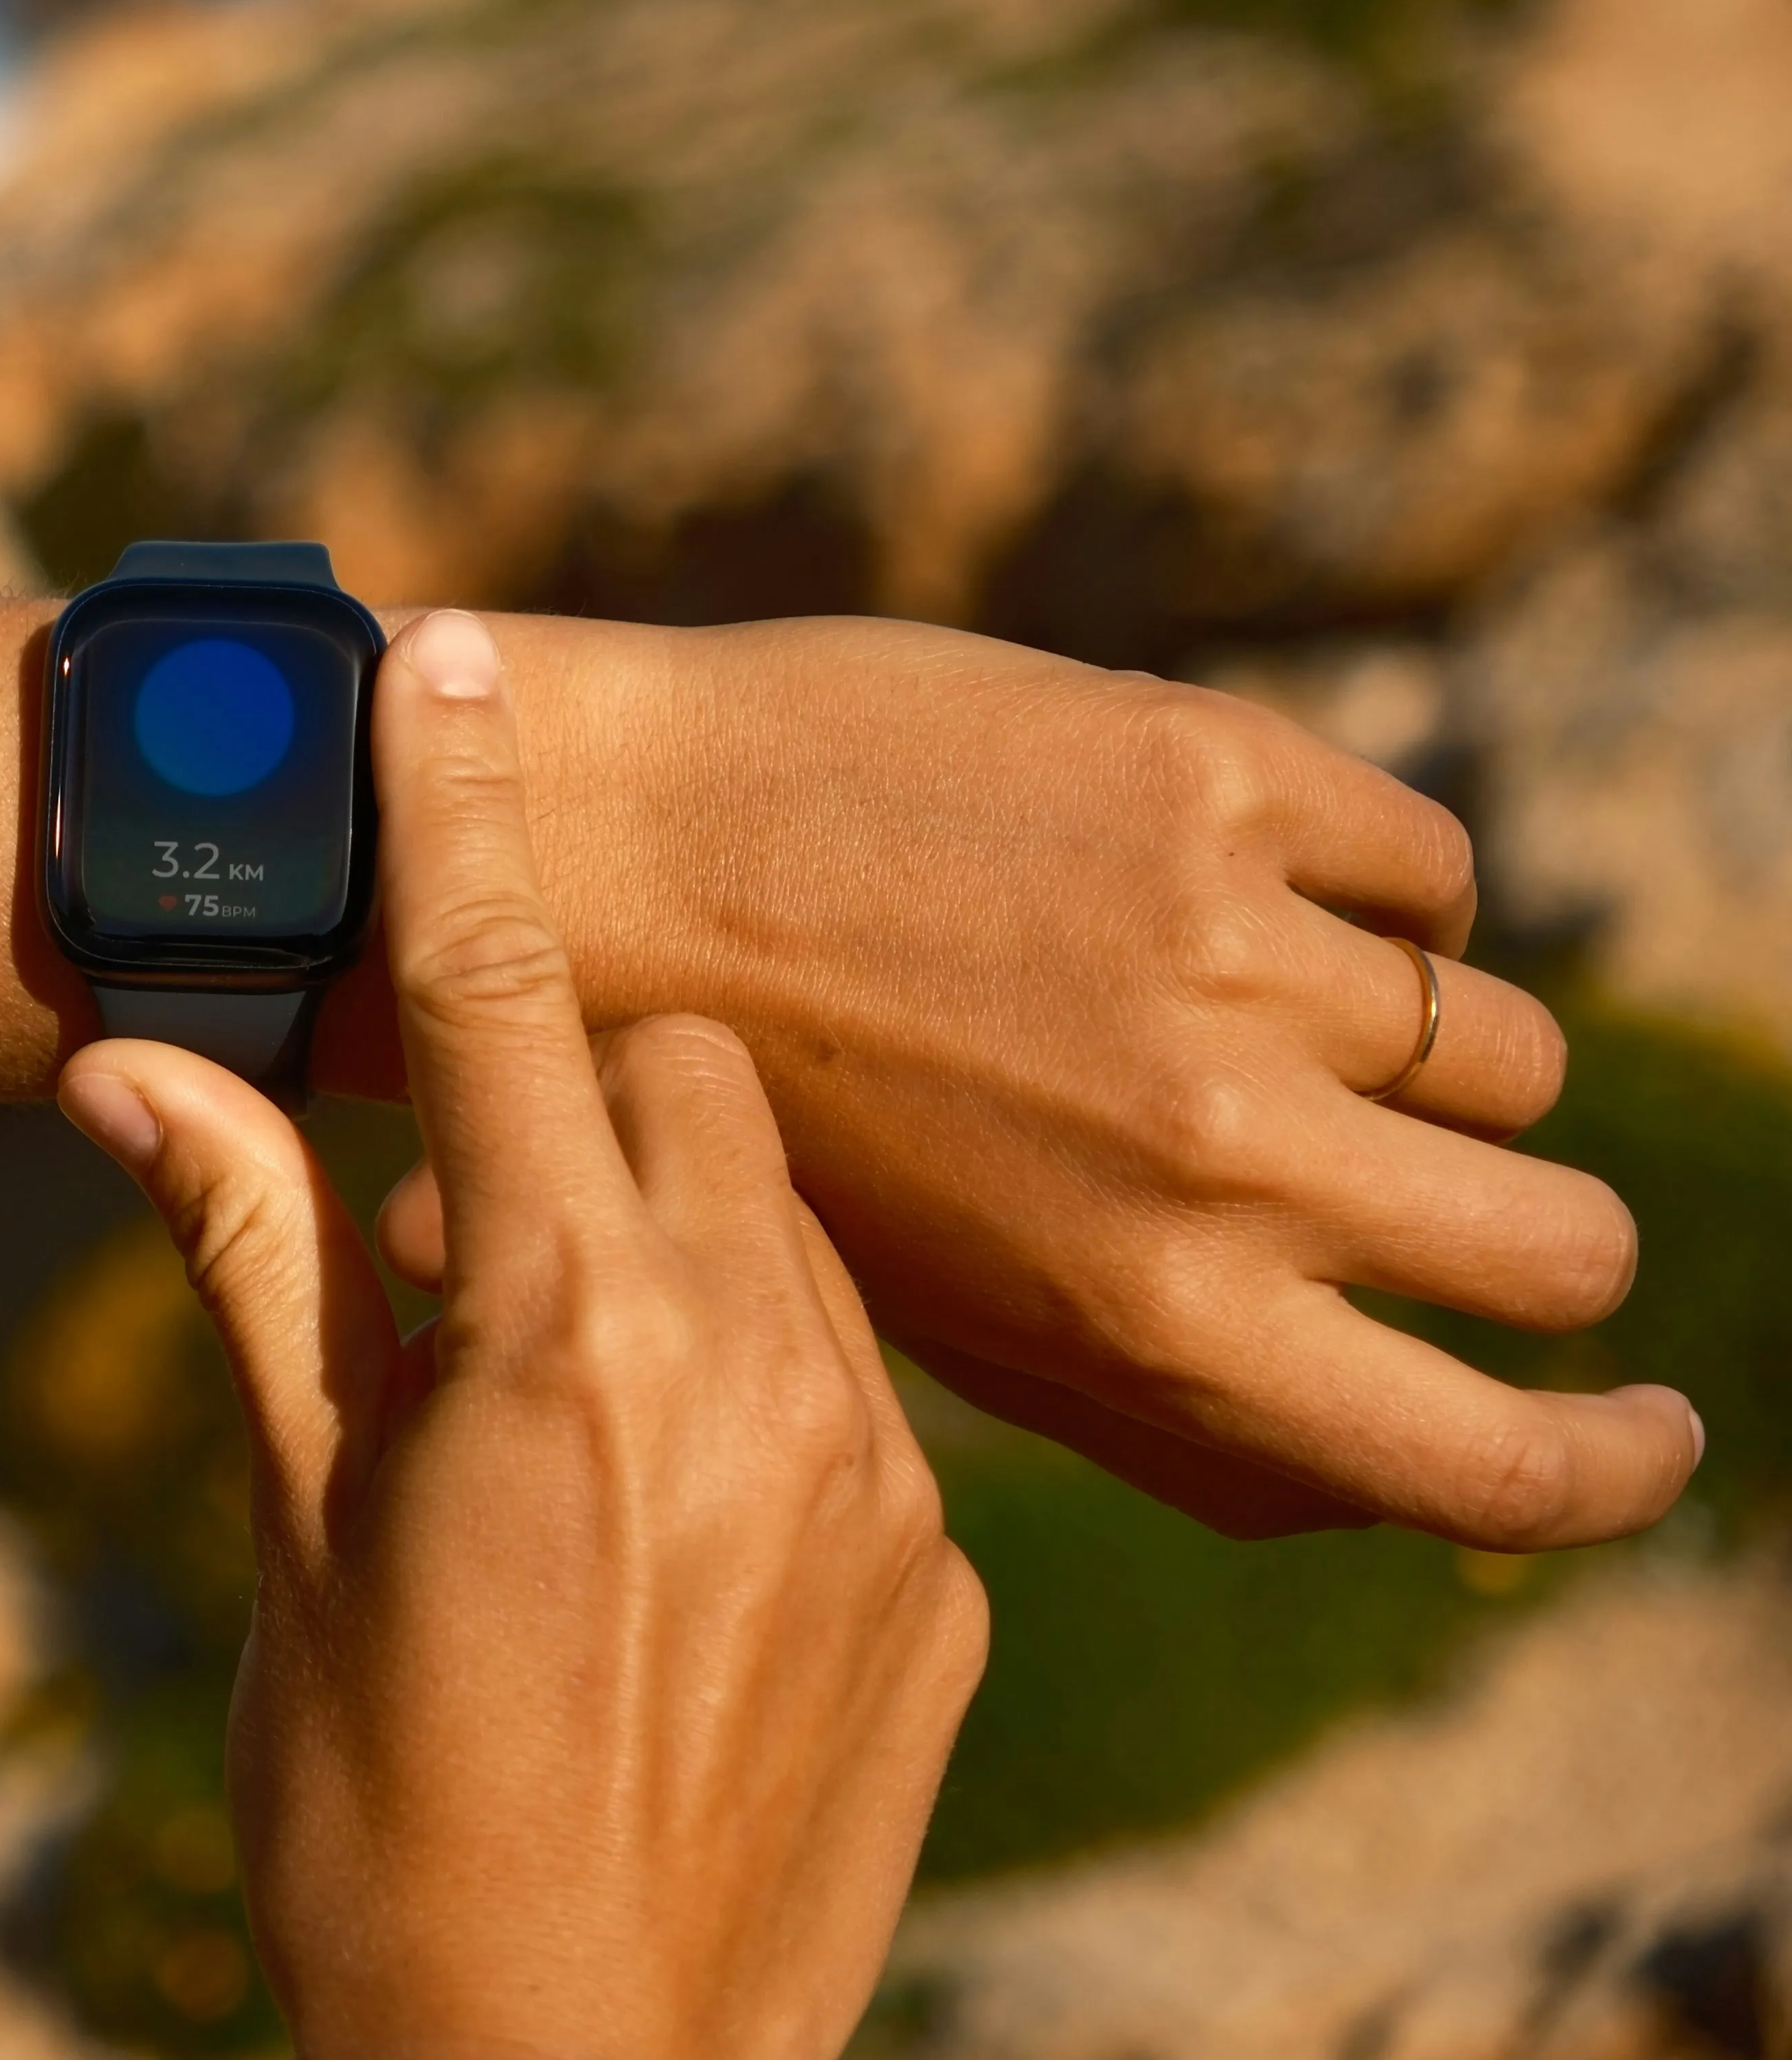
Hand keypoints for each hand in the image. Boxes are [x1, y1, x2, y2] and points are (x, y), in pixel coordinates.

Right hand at [64, 611, 982, 2059]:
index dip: (465, 812)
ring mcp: (882, 1471)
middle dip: (585, 1091)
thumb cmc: (379, 1811)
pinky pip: (862, 1387)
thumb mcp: (293, 1527)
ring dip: (673, 1242)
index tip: (450, 652)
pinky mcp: (949, 1573)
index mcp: (557, 1334)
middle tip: (467, 1231)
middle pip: (695, 1080)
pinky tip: (663, 1531)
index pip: (496, 998)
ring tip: (558, 1403)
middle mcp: (755, 1362)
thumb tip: (120, 1070)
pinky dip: (757, 1390)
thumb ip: (249, 1265)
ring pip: (795, 1222)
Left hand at [313, 614, 1702, 1549]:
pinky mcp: (1215, 781)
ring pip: (1502, 1048)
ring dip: (1422, 1050)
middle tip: (1479, 1205)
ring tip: (1272, 1020)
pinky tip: (1240, 886)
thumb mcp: (951, 1328)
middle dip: (1544, 1243)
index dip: (1614, 1467)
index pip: (1492, 1461)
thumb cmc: (766, 1114)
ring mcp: (1230, 959)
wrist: (602, 857)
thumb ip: (1175, 1408)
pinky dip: (1372, 888)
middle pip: (1556, 1242)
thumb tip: (1397, 1476)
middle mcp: (1217, 1155)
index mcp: (1150, 1324)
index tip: (1656, 1430)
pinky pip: (1426, 866)